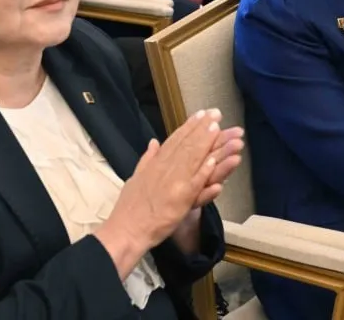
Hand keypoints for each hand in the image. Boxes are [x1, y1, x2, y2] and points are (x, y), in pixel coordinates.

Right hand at [94, 110, 236, 277]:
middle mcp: (165, 169)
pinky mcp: (180, 199)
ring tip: (217, 128)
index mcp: (156, 164)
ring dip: (206, 143)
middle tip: (216, 113)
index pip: (175, 140)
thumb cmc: (130, 208)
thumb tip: (154, 141)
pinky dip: (204, 171)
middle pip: (186, 145)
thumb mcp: (136, 177)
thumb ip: (148, 159)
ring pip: (192, 158)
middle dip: (202, 128)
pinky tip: (214, 160)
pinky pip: (195, 183)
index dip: (189, 126)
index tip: (202, 114)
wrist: (126, 230)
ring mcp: (174, 183)